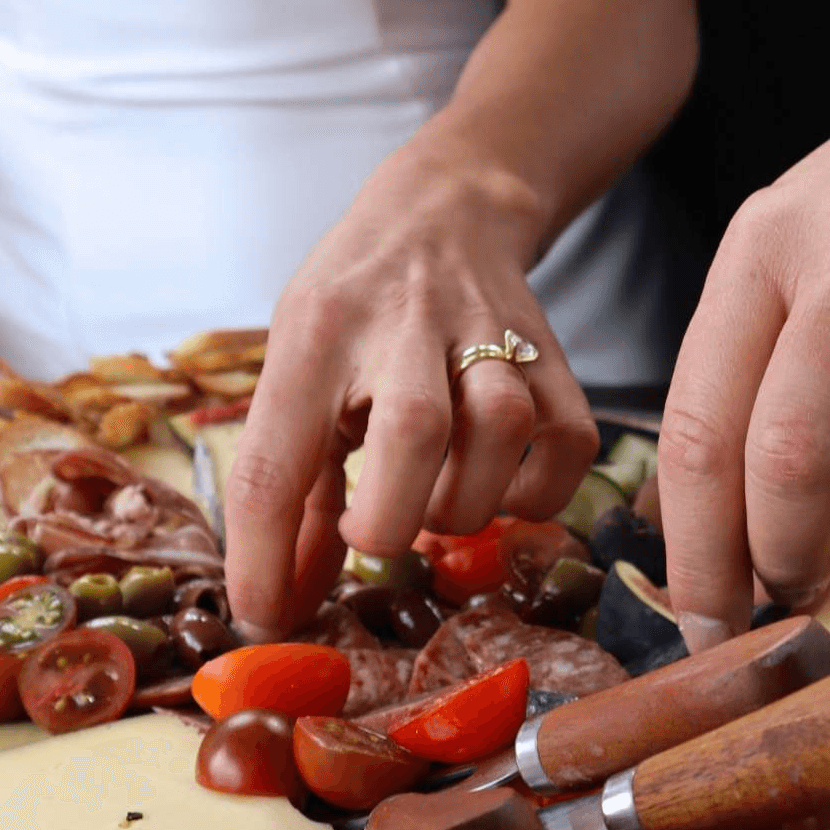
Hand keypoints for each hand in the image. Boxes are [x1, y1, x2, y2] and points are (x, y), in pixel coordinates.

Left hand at [222, 129, 599, 638]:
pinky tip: (497, 487)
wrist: (446, 212)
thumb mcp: (299, 372)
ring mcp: (491, 334)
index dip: (264, 555)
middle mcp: (405, 323)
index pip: (278, 457)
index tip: (265, 616)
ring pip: (501, 431)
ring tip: (435, 498)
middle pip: (412, 432)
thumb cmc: (354, 309)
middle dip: (388, 518)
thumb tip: (280, 606)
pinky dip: (534, 494)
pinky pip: (565, 446)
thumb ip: (293, 489)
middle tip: (374, 534)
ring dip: (463, 501)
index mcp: (316, 331)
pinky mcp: (555, 358)